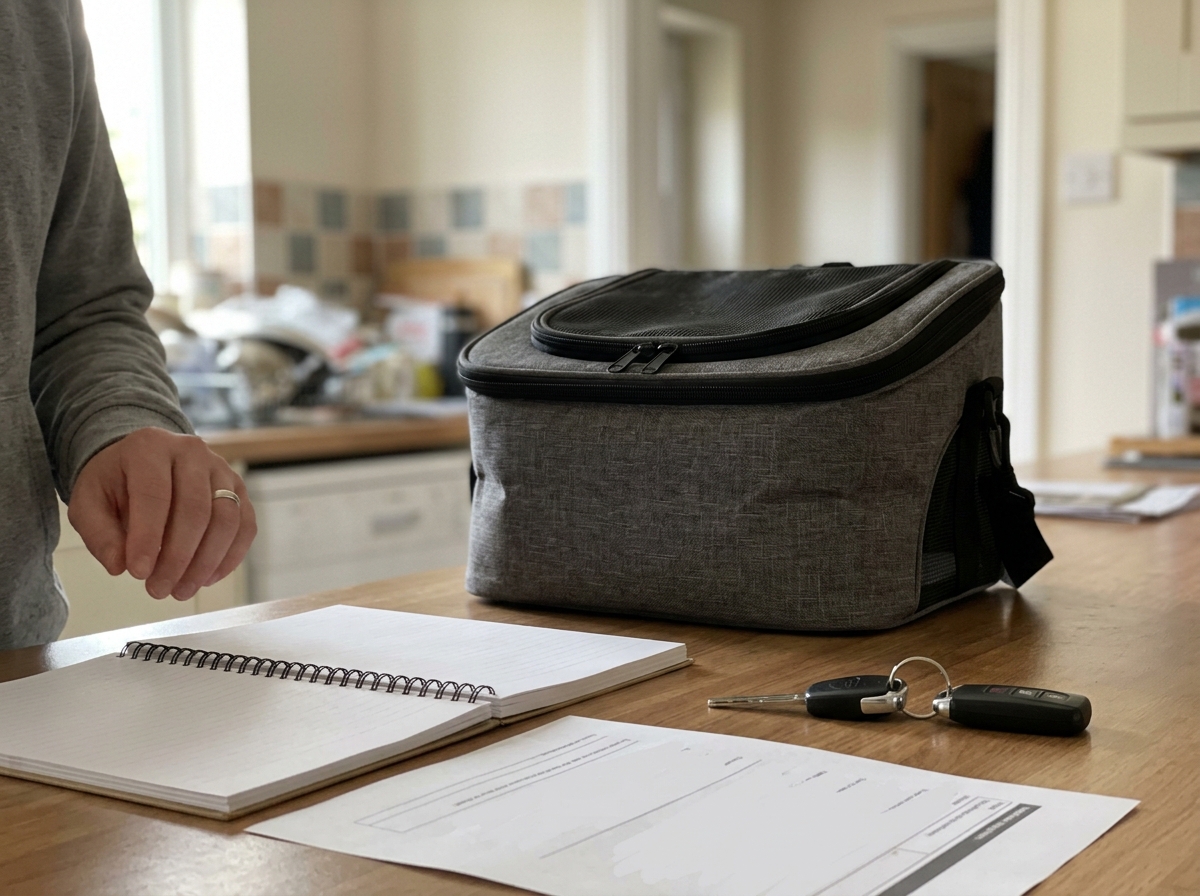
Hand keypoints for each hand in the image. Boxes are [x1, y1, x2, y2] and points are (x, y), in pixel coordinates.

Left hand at [68, 428, 256, 600]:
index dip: (148, 537)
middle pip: (196, 509)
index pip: (154, 494)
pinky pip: (245, 526)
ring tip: (181, 590)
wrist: (141, 464)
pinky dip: (229, 557)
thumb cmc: (115, 484)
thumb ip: (99, 533)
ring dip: (206, 562)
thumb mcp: (89, 502)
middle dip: (178, 557)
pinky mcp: (239, 489)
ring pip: (226, 519)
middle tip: (158, 590)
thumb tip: (119, 565)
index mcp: (150, 447)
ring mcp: (221, 469)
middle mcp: (192, 451)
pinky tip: (206, 578)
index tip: (138, 573)